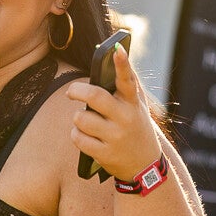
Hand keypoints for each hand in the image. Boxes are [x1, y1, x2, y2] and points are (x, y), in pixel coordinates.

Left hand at [67, 44, 160, 181]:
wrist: (144, 166)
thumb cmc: (136, 128)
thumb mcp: (138, 107)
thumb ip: (128, 84)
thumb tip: (116, 52)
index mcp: (133, 104)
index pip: (128, 80)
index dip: (122, 64)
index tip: (117, 49)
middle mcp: (126, 118)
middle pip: (95, 97)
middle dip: (76, 91)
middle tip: (70, 92)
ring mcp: (115, 137)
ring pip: (81, 118)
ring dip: (77, 117)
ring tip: (82, 119)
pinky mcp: (105, 154)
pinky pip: (78, 138)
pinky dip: (76, 134)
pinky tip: (82, 135)